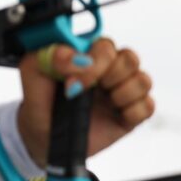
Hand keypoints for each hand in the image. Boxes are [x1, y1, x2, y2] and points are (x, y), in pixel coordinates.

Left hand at [17, 38, 154, 166]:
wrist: (41, 134)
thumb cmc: (39, 99)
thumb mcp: (33, 71)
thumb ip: (51, 56)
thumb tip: (81, 60)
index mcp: (89, 55)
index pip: (106, 45)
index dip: (94, 62)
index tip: (72, 81)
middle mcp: (110, 70)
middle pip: (130, 58)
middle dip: (108, 76)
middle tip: (83, 91)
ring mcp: (122, 91)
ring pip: (143, 80)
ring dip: (120, 93)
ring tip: (100, 104)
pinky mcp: (131, 114)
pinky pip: (147, 106)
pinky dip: (131, 111)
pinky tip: (113, 115)